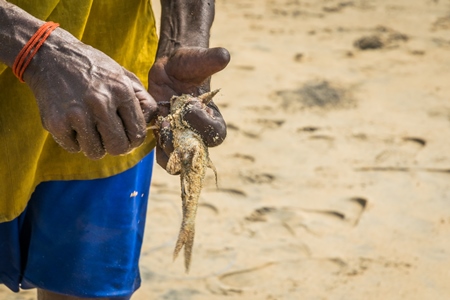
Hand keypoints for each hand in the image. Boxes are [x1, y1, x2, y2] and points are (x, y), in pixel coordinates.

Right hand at [24, 28, 156, 158]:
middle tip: (110, 137)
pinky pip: (74, 148)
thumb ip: (142, 100)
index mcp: (121, 90)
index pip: (137, 133)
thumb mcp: (123, 75)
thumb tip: (151, 124)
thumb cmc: (94, 69)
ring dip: (95, 144)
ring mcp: (76, 114)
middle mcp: (100, 102)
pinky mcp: (55, 123)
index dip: (134, 140)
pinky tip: (73, 122)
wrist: (51, 56)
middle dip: (117, 146)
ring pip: (96, 152)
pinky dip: (75, 140)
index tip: (128, 136)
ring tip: (91, 127)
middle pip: (119, 148)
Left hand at [148, 46, 229, 168]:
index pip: (215, 135)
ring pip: (179, 161)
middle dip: (181, 141)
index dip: (202, 124)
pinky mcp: (166, 140)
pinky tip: (153, 126)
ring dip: (167, 148)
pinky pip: (163, 157)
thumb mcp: (198, 60)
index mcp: (214, 120)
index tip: (190, 103)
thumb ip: (211, 60)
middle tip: (168, 120)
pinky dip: (157, 148)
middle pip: (196, 154)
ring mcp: (182, 140)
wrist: (170, 70)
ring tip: (160, 124)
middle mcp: (200, 135)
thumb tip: (224, 56)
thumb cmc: (189, 64)